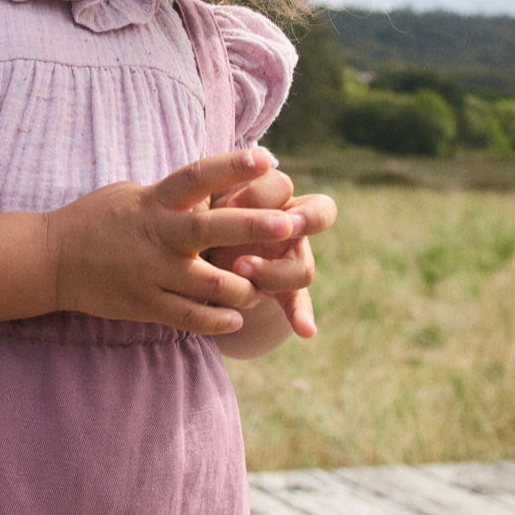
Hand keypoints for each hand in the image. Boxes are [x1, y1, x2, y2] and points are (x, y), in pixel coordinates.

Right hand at [47, 150, 302, 333]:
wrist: (52, 260)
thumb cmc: (97, 219)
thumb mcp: (132, 194)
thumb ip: (172, 193)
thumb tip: (212, 182)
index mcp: (155, 202)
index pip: (198, 176)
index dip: (232, 165)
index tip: (267, 157)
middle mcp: (158, 235)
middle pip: (212, 228)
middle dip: (254, 225)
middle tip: (290, 223)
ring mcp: (152, 272)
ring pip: (213, 283)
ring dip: (245, 286)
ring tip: (262, 286)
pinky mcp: (145, 304)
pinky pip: (190, 317)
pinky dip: (218, 320)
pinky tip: (237, 318)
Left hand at [209, 166, 336, 338]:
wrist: (196, 248)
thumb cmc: (198, 215)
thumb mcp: (202, 201)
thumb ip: (213, 198)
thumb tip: (219, 202)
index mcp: (268, 195)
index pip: (282, 184)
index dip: (260, 193)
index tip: (228, 205)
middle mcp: (288, 224)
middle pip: (318, 214)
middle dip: (304, 219)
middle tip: (285, 225)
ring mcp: (289, 257)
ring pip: (302, 266)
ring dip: (275, 270)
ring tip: (241, 270)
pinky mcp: (283, 290)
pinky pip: (298, 303)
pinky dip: (302, 317)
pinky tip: (305, 330)